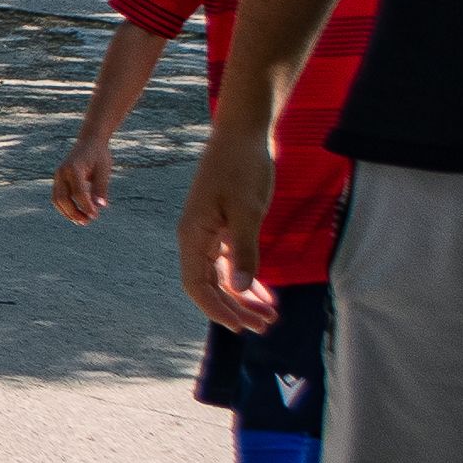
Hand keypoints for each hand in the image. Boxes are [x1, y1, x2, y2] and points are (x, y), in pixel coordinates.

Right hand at [50, 138, 111, 222]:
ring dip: (68, 212)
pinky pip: (57, 197)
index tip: (95, 215)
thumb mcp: (104, 170)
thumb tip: (101, 206)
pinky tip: (77, 214)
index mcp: (73, 168)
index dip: (86, 206)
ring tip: (82, 221)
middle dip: (74, 212)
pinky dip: (65, 207)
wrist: (89, 142)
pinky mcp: (58, 180)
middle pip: (62, 198)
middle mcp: (62, 172)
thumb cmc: (99, 155)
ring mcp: (58, 176)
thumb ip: (101, 188)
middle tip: (87, 221)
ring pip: (57, 199)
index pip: (78, 192)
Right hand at [176, 125, 278, 329]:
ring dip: (243, 298)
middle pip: (209, 285)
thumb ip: (244, 250)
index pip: (197, 285)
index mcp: (193, 235)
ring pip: (221, 276)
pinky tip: (264, 292)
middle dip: (235, 309)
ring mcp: (208, 233)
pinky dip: (246, 278)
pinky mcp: (223, 226)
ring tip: (269, 316)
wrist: (244, 135)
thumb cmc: (242, 168)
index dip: (217, 309)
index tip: (241, 327)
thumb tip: (240, 288)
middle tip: (264, 327)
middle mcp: (195, 238)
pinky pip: (230, 262)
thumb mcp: (247, 210)